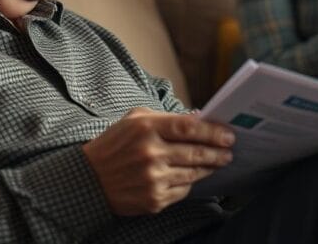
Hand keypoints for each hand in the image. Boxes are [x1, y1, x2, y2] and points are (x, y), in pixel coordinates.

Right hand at [82, 108, 234, 214]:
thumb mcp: (135, 120)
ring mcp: (152, 179)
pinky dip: (190, 183)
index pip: (189, 127)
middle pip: (195, 152)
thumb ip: (166, 117)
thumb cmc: (114, 145)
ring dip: (210, 168)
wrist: (88, 180)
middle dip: (217, 152)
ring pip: (193, 173)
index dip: (212, 131)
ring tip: (219, 162)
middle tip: (229, 150)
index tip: (228, 134)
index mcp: (145, 128)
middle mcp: (150, 153)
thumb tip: (198, 118)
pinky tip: (194, 176)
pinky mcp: (153, 199)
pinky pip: (182, 190)